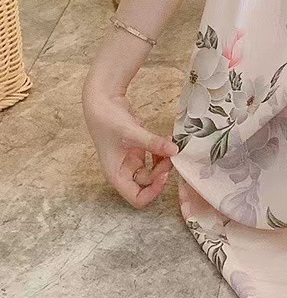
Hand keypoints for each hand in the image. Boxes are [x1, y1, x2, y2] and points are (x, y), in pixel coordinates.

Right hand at [82, 74, 178, 208]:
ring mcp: (131, 160)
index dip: (153, 191)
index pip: (137, 198)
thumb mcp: (131, 132)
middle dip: (162, 172)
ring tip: (170, 146)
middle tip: (171, 155)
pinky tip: (166, 141)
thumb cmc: (107, 119)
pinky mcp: (137, 149)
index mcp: (116, 175)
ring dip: (164, 163)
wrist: (101, 99)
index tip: (165, 174)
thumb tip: (175, 150)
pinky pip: (154, 158)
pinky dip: (161, 152)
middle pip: (148, 184)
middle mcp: (123, 171)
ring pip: (153, 172)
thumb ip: (152, 142)